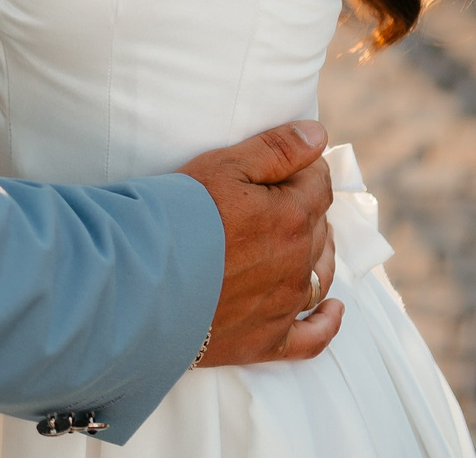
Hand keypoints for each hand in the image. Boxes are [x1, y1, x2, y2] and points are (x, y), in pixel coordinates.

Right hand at [180, 121, 342, 365]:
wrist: (142, 282)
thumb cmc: (178, 216)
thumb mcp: (224, 166)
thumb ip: (277, 149)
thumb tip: (320, 136)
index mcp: (292, 217)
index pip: (319, 184)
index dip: (305, 168)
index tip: (286, 165)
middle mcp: (297, 263)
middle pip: (319, 227)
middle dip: (306, 208)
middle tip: (276, 198)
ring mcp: (284, 305)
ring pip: (321, 273)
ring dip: (317, 252)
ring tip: (302, 239)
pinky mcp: (266, 340)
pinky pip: (312, 337)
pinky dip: (326, 323)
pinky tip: (333, 310)